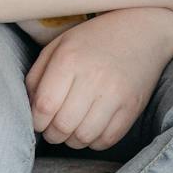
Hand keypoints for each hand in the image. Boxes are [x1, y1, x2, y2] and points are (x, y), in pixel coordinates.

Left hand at [27, 9, 172, 151]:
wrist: (143, 30)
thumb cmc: (94, 38)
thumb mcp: (59, 45)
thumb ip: (38, 75)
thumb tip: (29, 109)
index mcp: (69, 59)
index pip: (44, 106)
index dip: (36, 121)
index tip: (38, 121)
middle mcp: (93, 78)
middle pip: (62, 126)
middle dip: (52, 134)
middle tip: (52, 128)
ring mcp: (115, 94)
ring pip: (84, 137)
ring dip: (72, 140)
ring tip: (70, 129)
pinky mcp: (132, 108)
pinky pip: (107, 140)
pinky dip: (94, 142)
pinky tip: (90, 128)